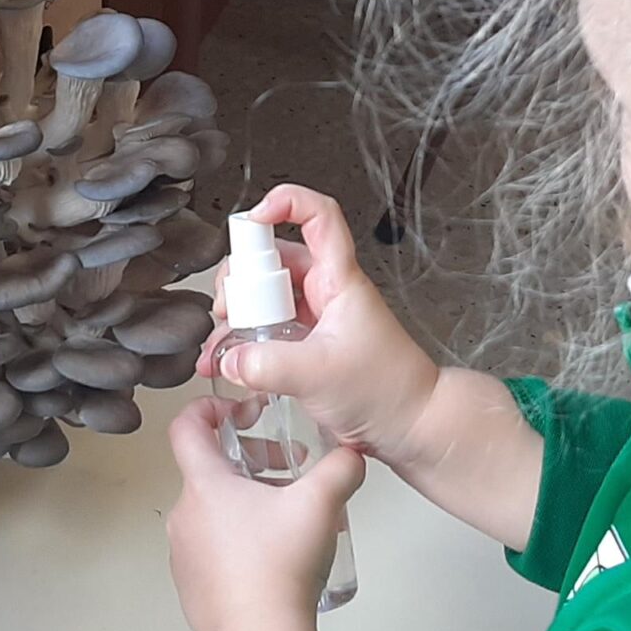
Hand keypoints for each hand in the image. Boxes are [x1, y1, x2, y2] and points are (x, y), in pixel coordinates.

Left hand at [168, 397, 365, 630]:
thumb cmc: (281, 560)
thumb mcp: (321, 502)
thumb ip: (341, 467)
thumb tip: (352, 455)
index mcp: (205, 484)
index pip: (186, 426)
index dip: (209, 408)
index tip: (242, 413)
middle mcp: (184, 514)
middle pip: (209, 471)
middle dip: (251, 462)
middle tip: (290, 473)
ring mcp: (183, 554)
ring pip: (213, 513)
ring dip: (247, 505)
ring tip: (289, 521)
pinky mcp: (190, 587)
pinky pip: (212, 551)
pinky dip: (238, 543)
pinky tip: (273, 562)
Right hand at [200, 184, 442, 466]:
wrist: (411, 426)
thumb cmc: (388, 390)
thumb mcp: (320, 375)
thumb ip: (267, 365)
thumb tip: (227, 358)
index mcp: (340, 280)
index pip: (319, 217)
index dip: (286, 204)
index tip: (251, 220)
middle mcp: (326, 291)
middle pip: (275, 259)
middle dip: (242, 278)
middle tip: (226, 310)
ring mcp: (315, 318)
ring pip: (265, 297)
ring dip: (237, 315)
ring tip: (219, 345)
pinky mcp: (307, 345)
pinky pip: (267, 330)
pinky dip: (244, 342)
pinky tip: (226, 363)